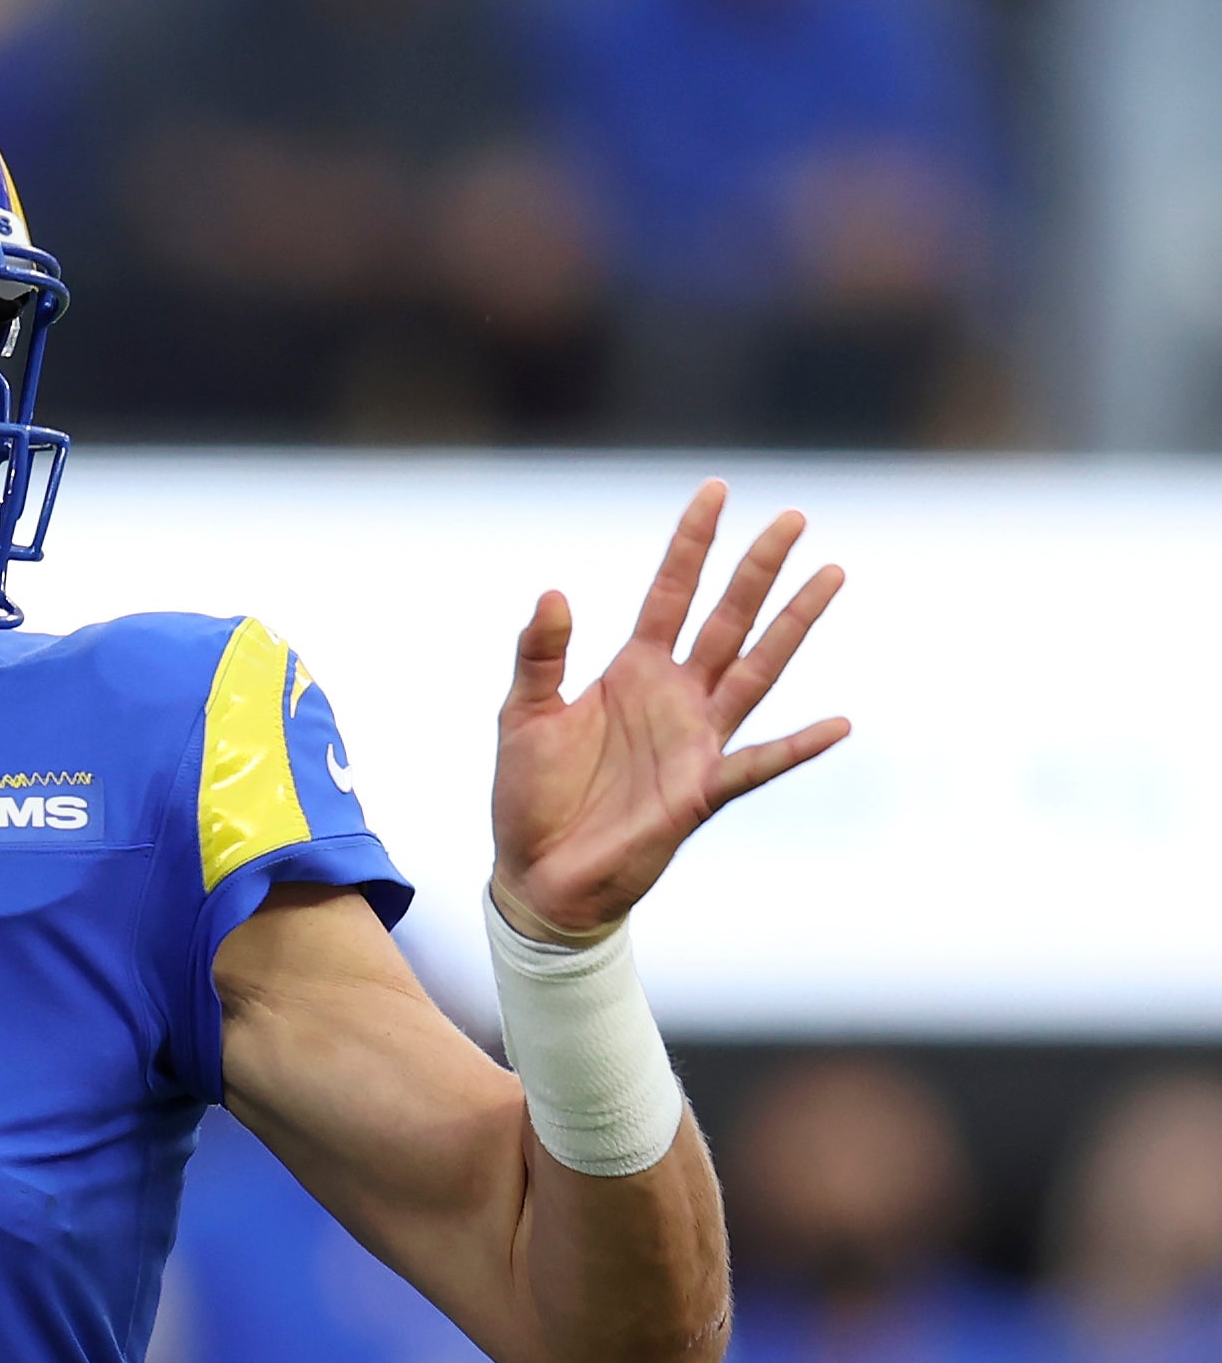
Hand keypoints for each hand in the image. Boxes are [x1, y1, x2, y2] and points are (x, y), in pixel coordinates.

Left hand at [492, 480, 847, 940]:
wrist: (538, 873)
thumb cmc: (531, 794)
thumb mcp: (524, 713)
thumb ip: (541, 654)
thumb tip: (554, 591)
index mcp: (633, 670)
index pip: (671, 592)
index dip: (692, 543)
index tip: (716, 489)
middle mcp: (675, 696)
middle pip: (727, 618)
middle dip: (757, 568)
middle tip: (795, 516)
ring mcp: (695, 741)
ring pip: (755, 671)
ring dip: (792, 625)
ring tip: (831, 576)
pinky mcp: (701, 791)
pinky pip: (757, 764)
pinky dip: (797, 747)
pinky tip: (838, 724)